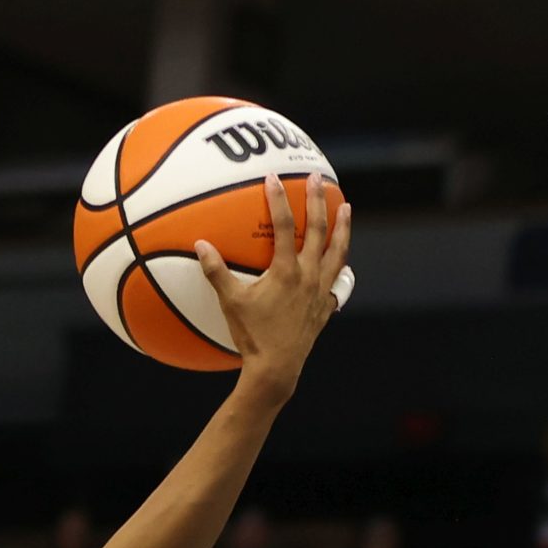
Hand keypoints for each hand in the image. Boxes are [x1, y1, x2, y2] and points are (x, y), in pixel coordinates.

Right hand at [194, 174, 351, 405]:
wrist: (277, 369)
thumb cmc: (252, 337)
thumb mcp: (231, 303)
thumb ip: (215, 272)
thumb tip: (200, 244)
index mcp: (286, 271)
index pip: (284, 226)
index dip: (279, 199)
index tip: (274, 178)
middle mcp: (309, 277)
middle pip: (319, 230)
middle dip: (318, 201)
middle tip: (318, 178)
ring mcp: (321, 291)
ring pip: (338, 252)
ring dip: (343, 228)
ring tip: (347, 208)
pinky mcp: (326, 307)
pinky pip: (339, 280)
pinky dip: (341, 266)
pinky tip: (341, 260)